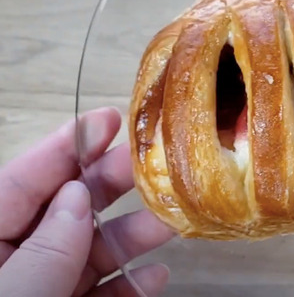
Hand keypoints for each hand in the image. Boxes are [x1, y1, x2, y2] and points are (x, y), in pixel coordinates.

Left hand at [0, 107, 173, 296]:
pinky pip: (100, 292)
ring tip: (172, 221)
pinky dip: (129, 284)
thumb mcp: (15, 291)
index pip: (22, 182)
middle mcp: (13, 260)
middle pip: (66, 210)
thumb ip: (47, 247)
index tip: (110, 119)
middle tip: (154, 160)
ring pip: (90, 253)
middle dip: (111, 184)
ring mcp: (43, 289)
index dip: (66, 147)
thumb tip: (79, 196)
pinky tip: (155, 275)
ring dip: (133, 236)